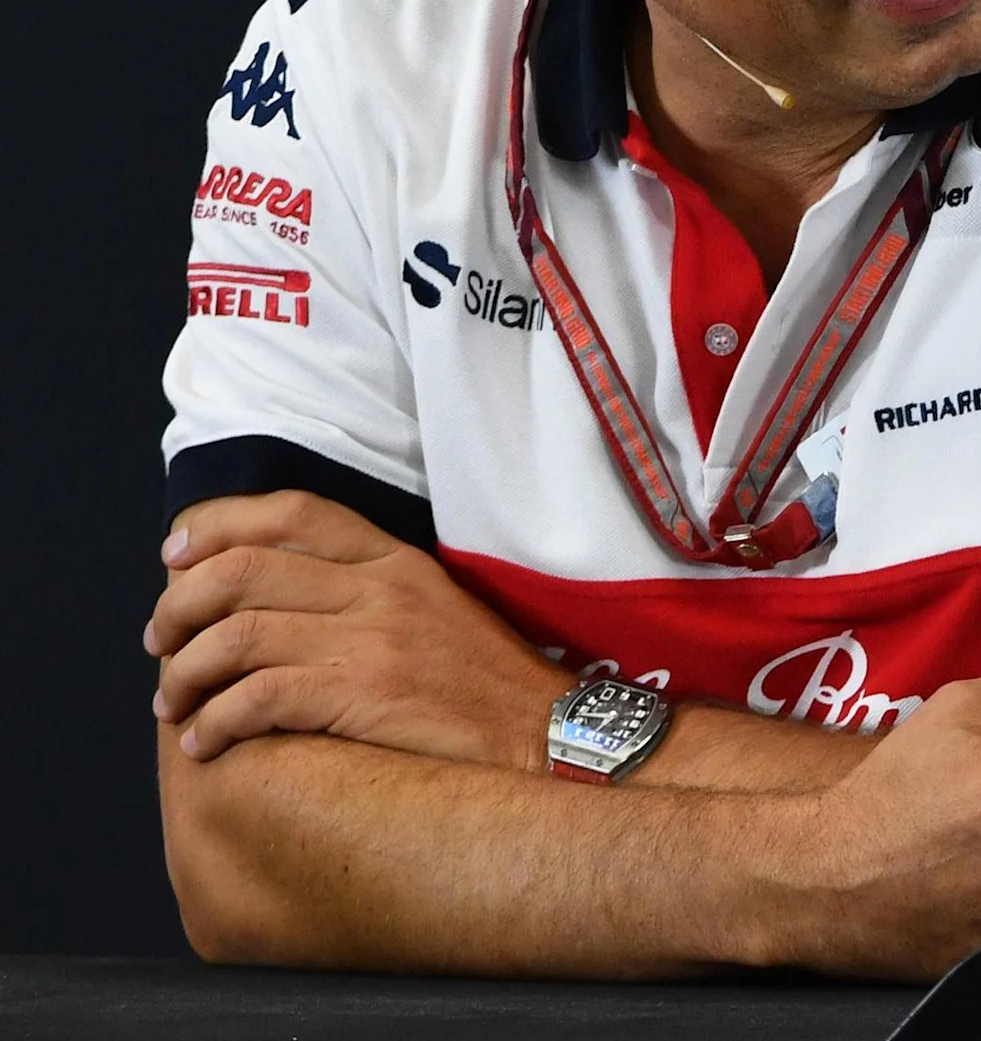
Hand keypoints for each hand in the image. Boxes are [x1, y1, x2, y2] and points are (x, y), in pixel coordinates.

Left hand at [146, 491, 572, 769]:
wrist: (547, 738)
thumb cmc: (484, 688)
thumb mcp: (435, 612)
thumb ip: (365, 593)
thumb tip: (271, 601)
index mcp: (397, 561)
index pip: (293, 512)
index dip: (219, 527)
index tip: (175, 558)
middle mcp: (381, 589)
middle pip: (243, 572)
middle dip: (178, 608)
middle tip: (160, 642)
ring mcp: (374, 640)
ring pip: (237, 636)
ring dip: (184, 673)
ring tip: (173, 702)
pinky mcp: (365, 695)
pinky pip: (257, 697)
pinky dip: (215, 721)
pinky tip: (206, 741)